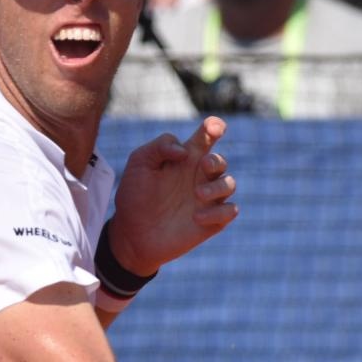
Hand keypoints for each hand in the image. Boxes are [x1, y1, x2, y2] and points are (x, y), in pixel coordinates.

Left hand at [106, 116, 235, 276]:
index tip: (214, 127)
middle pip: (220, 160)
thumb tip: (185, 150)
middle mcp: (199, 176)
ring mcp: (207, 199)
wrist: (132, 234)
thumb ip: (160, 147)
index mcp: (185, 158)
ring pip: (229, 184)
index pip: (206, 137)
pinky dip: (219, 212)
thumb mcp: (139, 163)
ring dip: (218, 187)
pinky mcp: (212, 221)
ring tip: (198, 194)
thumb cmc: (134, 196)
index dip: (214, 128)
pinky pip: (230, 211)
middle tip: (203, 166)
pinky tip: (196, 218)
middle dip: (217, 160)